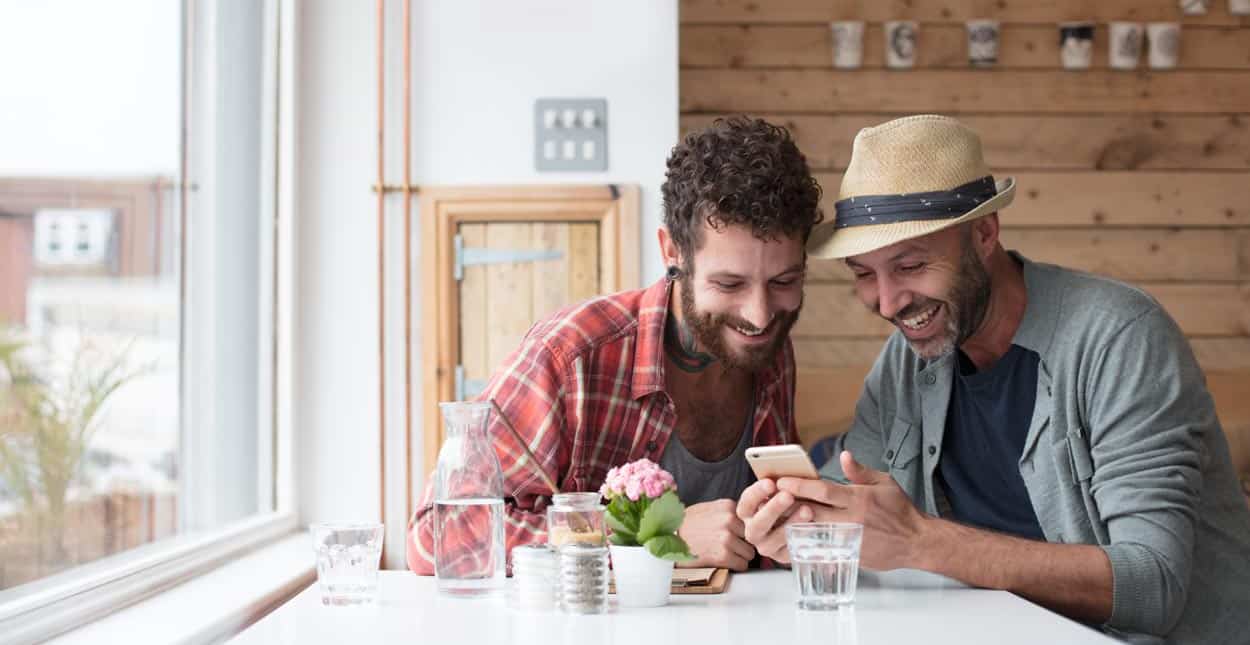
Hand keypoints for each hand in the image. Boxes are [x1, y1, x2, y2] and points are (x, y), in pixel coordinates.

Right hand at [677, 499, 755, 570]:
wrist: (669, 539)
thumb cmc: (687, 525)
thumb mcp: (709, 508)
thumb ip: (729, 512)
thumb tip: (749, 519)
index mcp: (728, 506)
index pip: (752, 520)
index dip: (746, 529)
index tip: (741, 534)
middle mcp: (730, 520)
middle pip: (753, 537)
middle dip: (745, 543)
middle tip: (733, 546)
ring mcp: (727, 538)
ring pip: (750, 552)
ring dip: (741, 555)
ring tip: (727, 553)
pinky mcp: (723, 556)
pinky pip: (743, 565)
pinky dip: (735, 566)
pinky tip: (724, 561)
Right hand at [736, 478, 813, 563]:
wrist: (799, 526)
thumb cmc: (787, 503)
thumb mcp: (779, 492)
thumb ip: (779, 487)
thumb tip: (785, 478)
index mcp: (748, 512)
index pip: (747, 502)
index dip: (757, 493)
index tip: (771, 482)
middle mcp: (753, 530)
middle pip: (758, 523)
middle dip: (773, 508)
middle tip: (788, 496)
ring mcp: (766, 545)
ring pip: (774, 539)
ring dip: (791, 523)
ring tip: (807, 510)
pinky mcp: (782, 556)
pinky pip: (790, 550)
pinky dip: (801, 537)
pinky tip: (813, 527)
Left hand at [775, 450, 927, 570]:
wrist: (917, 542)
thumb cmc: (901, 510)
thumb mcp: (885, 483)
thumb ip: (860, 472)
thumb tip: (844, 455)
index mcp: (858, 498)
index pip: (823, 490)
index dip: (800, 485)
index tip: (781, 480)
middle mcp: (852, 519)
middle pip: (812, 511)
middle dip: (788, 504)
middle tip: (768, 498)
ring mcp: (849, 539)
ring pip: (813, 532)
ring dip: (792, 524)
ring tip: (772, 517)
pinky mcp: (849, 554)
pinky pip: (822, 549)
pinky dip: (804, 543)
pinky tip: (789, 538)